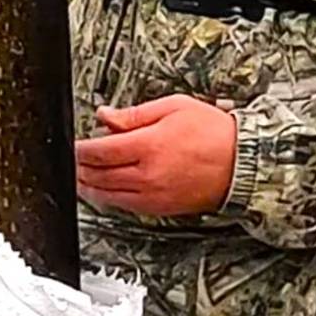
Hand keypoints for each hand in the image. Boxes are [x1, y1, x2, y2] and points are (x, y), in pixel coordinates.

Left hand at [74, 96, 238, 217]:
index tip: (74, 144)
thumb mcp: (173, 107)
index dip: (80, 149)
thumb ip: (134, 114)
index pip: (99, 151)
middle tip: (72, 161)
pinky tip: (103, 192)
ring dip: (89, 187)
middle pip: (99, 175)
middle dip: (80, 168)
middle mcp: (147, 175)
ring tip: (80, 178)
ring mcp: (153, 195)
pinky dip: (109, 199)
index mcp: (149, 146)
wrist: (243, 162)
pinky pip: (125, 207)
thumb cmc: (214, 132)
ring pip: (108, 195)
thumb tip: (105, 116)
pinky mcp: (161, 208)